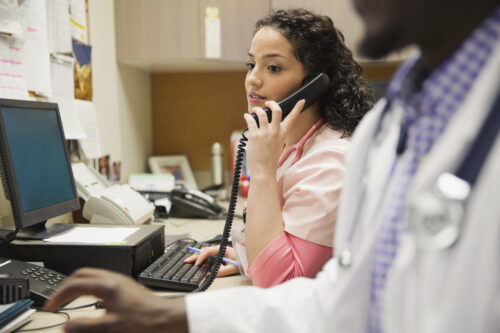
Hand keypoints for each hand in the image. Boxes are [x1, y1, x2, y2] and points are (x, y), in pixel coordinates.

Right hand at [44, 268, 187, 332]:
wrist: (166, 317)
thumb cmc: (144, 321)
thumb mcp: (111, 327)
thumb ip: (86, 326)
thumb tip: (66, 326)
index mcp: (106, 286)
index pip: (74, 284)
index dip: (58, 296)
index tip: (50, 307)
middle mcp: (113, 279)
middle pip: (82, 274)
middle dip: (66, 286)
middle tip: (57, 300)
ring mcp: (121, 280)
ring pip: (93, 275)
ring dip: (79, 284)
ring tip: (70, 299)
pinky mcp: (126, 286)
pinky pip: (102, 280)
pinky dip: (90, 287)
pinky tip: (91, 300)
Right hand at [184, 245, 238, 276]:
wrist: (247, 259)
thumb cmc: (241, 261)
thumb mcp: (232, 268)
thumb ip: (222, 271)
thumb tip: (211, 275)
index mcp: (222, 249)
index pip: (208, 251)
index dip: (201, 257)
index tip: (197, 263)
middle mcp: (218, 249)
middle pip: (204, 251)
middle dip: (195, 256)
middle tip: (187, 261)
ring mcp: (217, 252)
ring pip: (204, 252)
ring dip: (197, 256)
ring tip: (189, 261)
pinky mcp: (217, 256)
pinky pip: (207, 256)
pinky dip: (200, 258)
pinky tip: (196, 261)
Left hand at [243, 99, 304, 177]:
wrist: (263, 170)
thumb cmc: (269, 159)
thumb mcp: (278, 145)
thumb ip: (276, 134)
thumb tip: (270, 124)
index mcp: (283, 134)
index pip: (292, 118)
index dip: (298, 108)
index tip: (301, 101)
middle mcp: (275, 132)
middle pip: (277, 110)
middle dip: (272, 104)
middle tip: (268, 104)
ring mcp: (265, 133)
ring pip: (262, 113)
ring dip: (257, 109)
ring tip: (255, 111)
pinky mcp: (254, 136)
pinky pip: (251, 121)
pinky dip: (247, 116)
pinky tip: (247, 116)